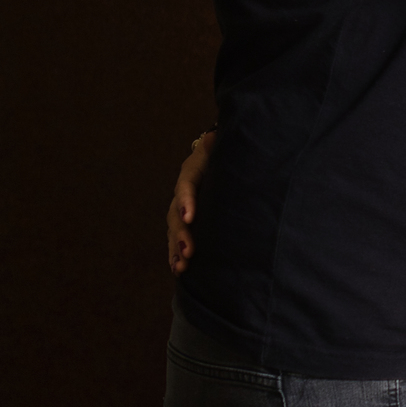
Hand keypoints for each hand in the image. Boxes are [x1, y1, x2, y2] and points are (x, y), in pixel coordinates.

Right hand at [167, 131, 214, 273]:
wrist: (227, 159)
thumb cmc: (230, 153)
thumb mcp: (227, 147)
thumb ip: (221, 145)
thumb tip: (213, 137)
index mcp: (193, 171)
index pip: (186, 186)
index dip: (186, 201)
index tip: (190, 217)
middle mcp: (185, 191)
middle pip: (177, 213)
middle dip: (181, 233)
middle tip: (188, 251)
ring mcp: (185, 208)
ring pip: (175, 229)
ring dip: (177, 248)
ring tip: (181, 266)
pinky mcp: (191, 222)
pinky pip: (180, 238)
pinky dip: (178, 253)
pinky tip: (179, 269)